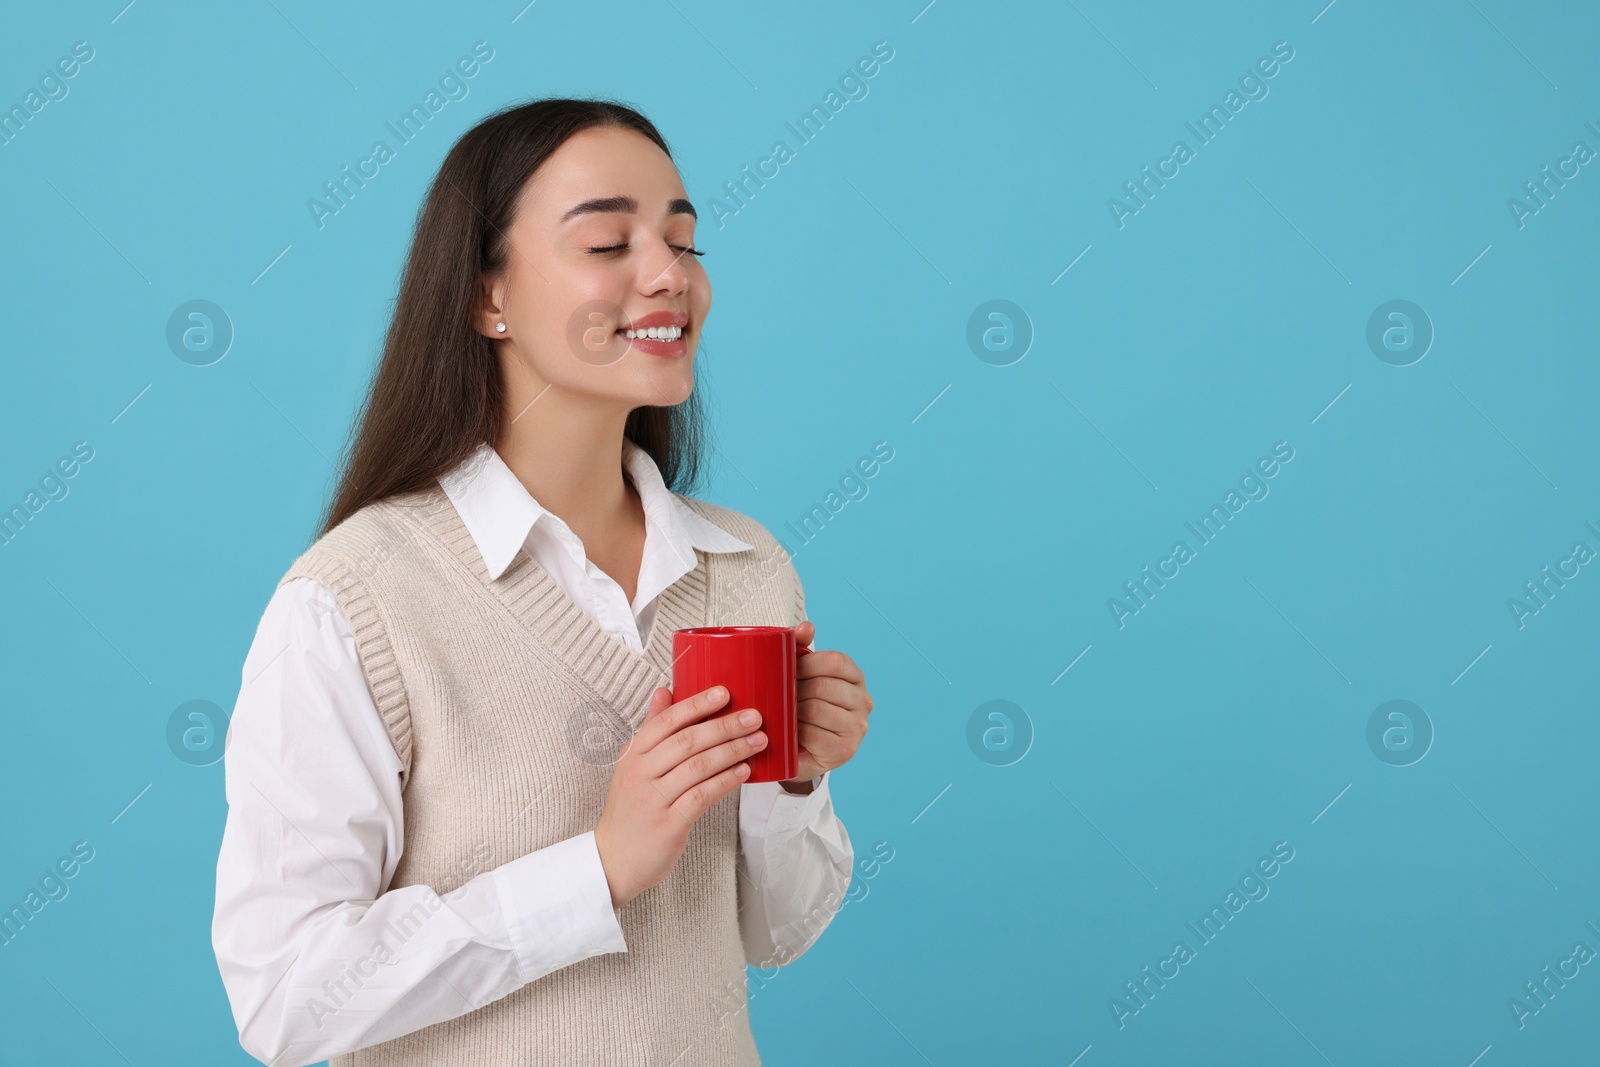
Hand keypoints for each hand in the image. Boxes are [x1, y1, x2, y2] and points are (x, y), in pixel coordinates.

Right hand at [593, 684, 766, 907]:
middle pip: (687, 741)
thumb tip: (664, 691)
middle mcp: (640, 773)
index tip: (724, 692)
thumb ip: (651, 729)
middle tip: (754, 717)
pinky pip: (701, 796)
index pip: (666, 721)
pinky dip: (725, 781)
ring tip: (757, 741)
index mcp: (633, 755)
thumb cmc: (630, 809)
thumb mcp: (632, 765)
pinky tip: (743, 771)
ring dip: (732, 750)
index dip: (696, 705)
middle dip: (724, 726)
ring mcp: (653, 799)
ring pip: (698, 766)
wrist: (612, 860)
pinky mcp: (668, 824)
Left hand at [783, 619, 871, 790]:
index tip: (787, 671)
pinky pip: (816, 735)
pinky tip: (791, 732)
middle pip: (823, 686)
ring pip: (817, 710)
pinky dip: (798, 733)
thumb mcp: (802, 677)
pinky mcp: (846, 749)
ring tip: (783, 713)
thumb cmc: (802, 706)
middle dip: (795, 690)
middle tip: (778, 696)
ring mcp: (857, 727)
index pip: (835, 661)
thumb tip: (806, 626)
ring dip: (794, 712)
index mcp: (855, 677)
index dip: (807, 664)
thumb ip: (801, 648)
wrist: (802, 751)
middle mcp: (864, 701)